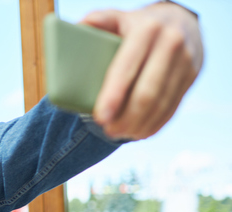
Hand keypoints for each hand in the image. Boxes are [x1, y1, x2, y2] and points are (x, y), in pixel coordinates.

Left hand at [81, 1, 202, 139]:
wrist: (180, 20)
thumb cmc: (136, 25)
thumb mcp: (118, 18)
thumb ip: (98, 21)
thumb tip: (79, 29)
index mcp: (147, 30)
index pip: (127, 68)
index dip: (114, 96)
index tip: (100, 117)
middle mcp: (171, 43)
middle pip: (147, 93)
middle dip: (126, 118)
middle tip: (108, 130)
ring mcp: (185, 61)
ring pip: (161, 104)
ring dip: (139, 125)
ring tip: (119, 133)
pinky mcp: (192, 76)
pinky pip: (173, 107)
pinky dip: (155, 124)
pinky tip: (139, 132)